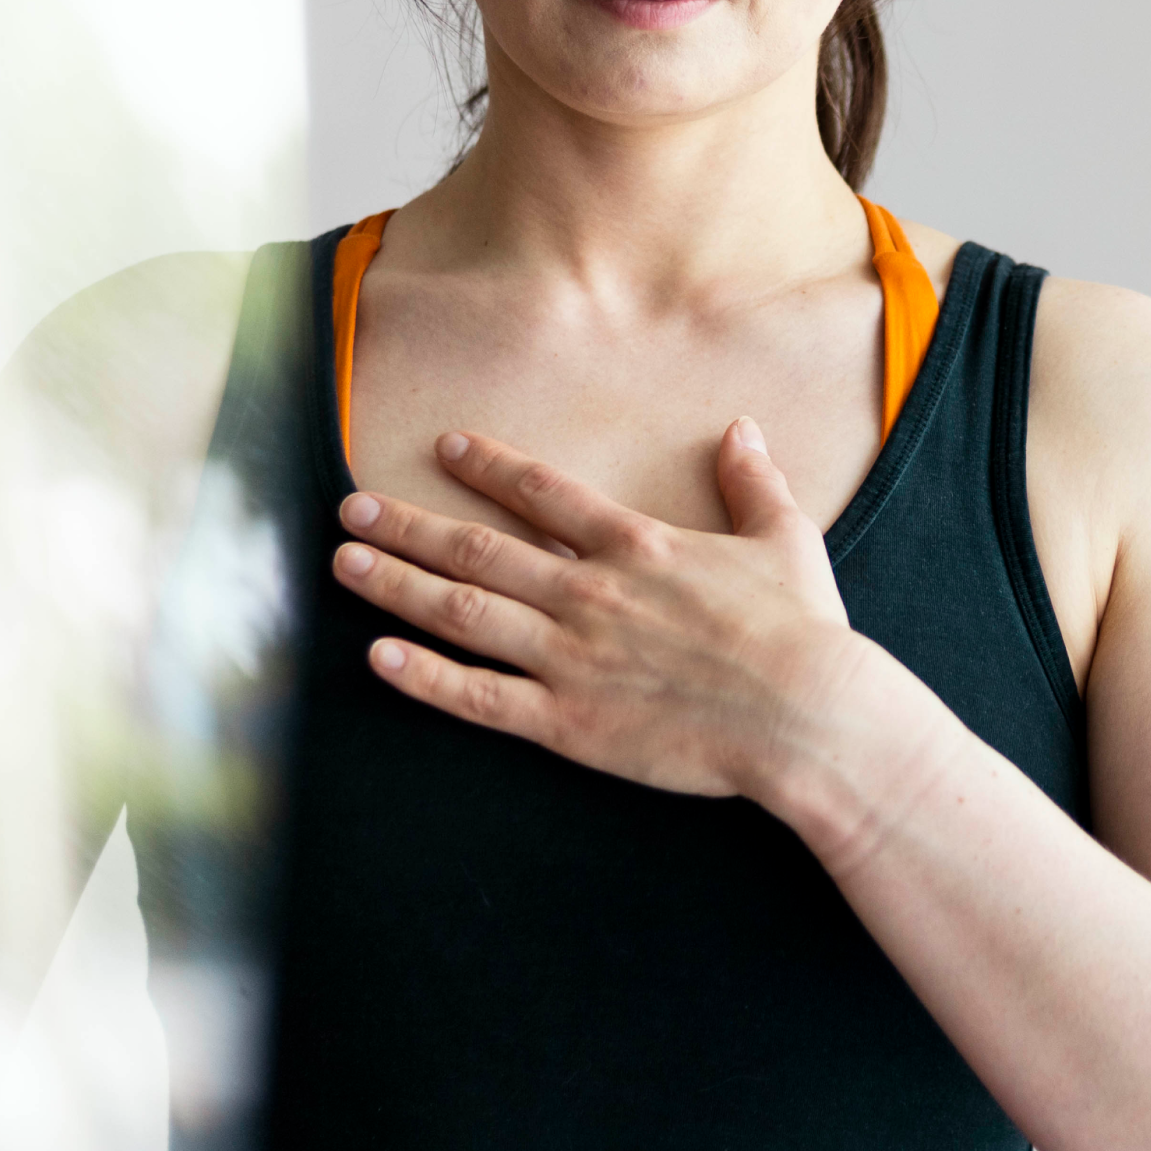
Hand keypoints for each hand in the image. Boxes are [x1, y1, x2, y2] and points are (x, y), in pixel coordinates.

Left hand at [330, 418, 859, 798]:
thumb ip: (752, 481)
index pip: (545, 493)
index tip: (446, 448)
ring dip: (398, 586)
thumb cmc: (802, 629)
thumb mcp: (785, 538)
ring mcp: (572, 658)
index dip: (491, 467)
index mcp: (638, 546)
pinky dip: (425, 677)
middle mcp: (590, 593)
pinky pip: (481, 697)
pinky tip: (380, 656)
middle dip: (409, 525)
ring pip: (465, 614)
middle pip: (480, 550)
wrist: (805, 715)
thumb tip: (741, 427)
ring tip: (346, 563)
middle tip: (353, 507)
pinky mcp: (569, 722)